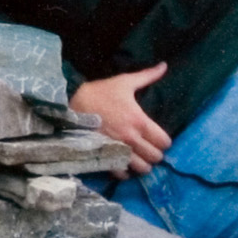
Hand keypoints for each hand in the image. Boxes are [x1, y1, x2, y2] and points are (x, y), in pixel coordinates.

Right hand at [70, 62, 171, 176]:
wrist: (73, 105)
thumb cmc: (101, 92)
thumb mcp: (124, 82)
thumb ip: (147, 76)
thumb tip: (164, 65)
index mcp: (140, 121)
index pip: (164, 141)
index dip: (164, 140)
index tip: (159, 137)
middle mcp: (132, 139)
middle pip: (156, 157)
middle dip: (155, 153)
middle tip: (149, 148)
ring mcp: (119, 150)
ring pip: (142, 168)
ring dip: (143, 164)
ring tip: (139, 157)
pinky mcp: (106, 156)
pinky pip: (122, 172)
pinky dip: (125, 170)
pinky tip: (124, 162)